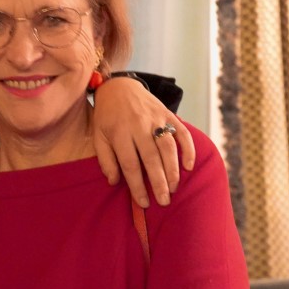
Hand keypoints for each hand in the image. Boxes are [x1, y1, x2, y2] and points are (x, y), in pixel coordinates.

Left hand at [92, 77, 194, 206]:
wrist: (120, 86)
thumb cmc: (107, 116)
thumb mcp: (98, 136)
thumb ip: (106, 159)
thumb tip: (114, 181)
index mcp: (119, 133)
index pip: (131, 165)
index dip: (138, 186)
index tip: (143, 203)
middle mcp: (139, 126)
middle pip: (152, 159)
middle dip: (159, 183)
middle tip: (164, 201)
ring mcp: (156, 119)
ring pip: (168, 148)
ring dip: (173, 170)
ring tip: (174, 188)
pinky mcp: (168, 113)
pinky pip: (182, 132)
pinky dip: (188, 149)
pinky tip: (189, 166)